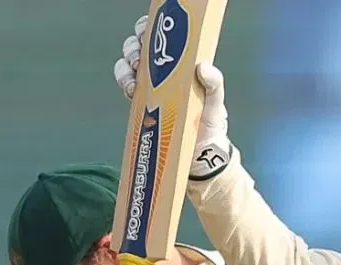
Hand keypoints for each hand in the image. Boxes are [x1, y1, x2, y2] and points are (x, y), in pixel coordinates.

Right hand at [112, 16, 232, 180]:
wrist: (199, 157)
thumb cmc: (210, 127)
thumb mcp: (216, 103)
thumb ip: (214, 85)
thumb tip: (204, 67)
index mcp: (180, 66)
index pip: (161, 39)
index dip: (150, 31)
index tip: (147, 36)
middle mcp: (162, 72)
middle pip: (138, 47)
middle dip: (133, 47)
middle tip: (138, 59)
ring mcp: (150, 87)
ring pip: (127, 64)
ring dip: (125, 66)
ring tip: (134, 78)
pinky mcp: (141, 103)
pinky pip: (126, 85)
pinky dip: (124, 82)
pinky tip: (132, 90)